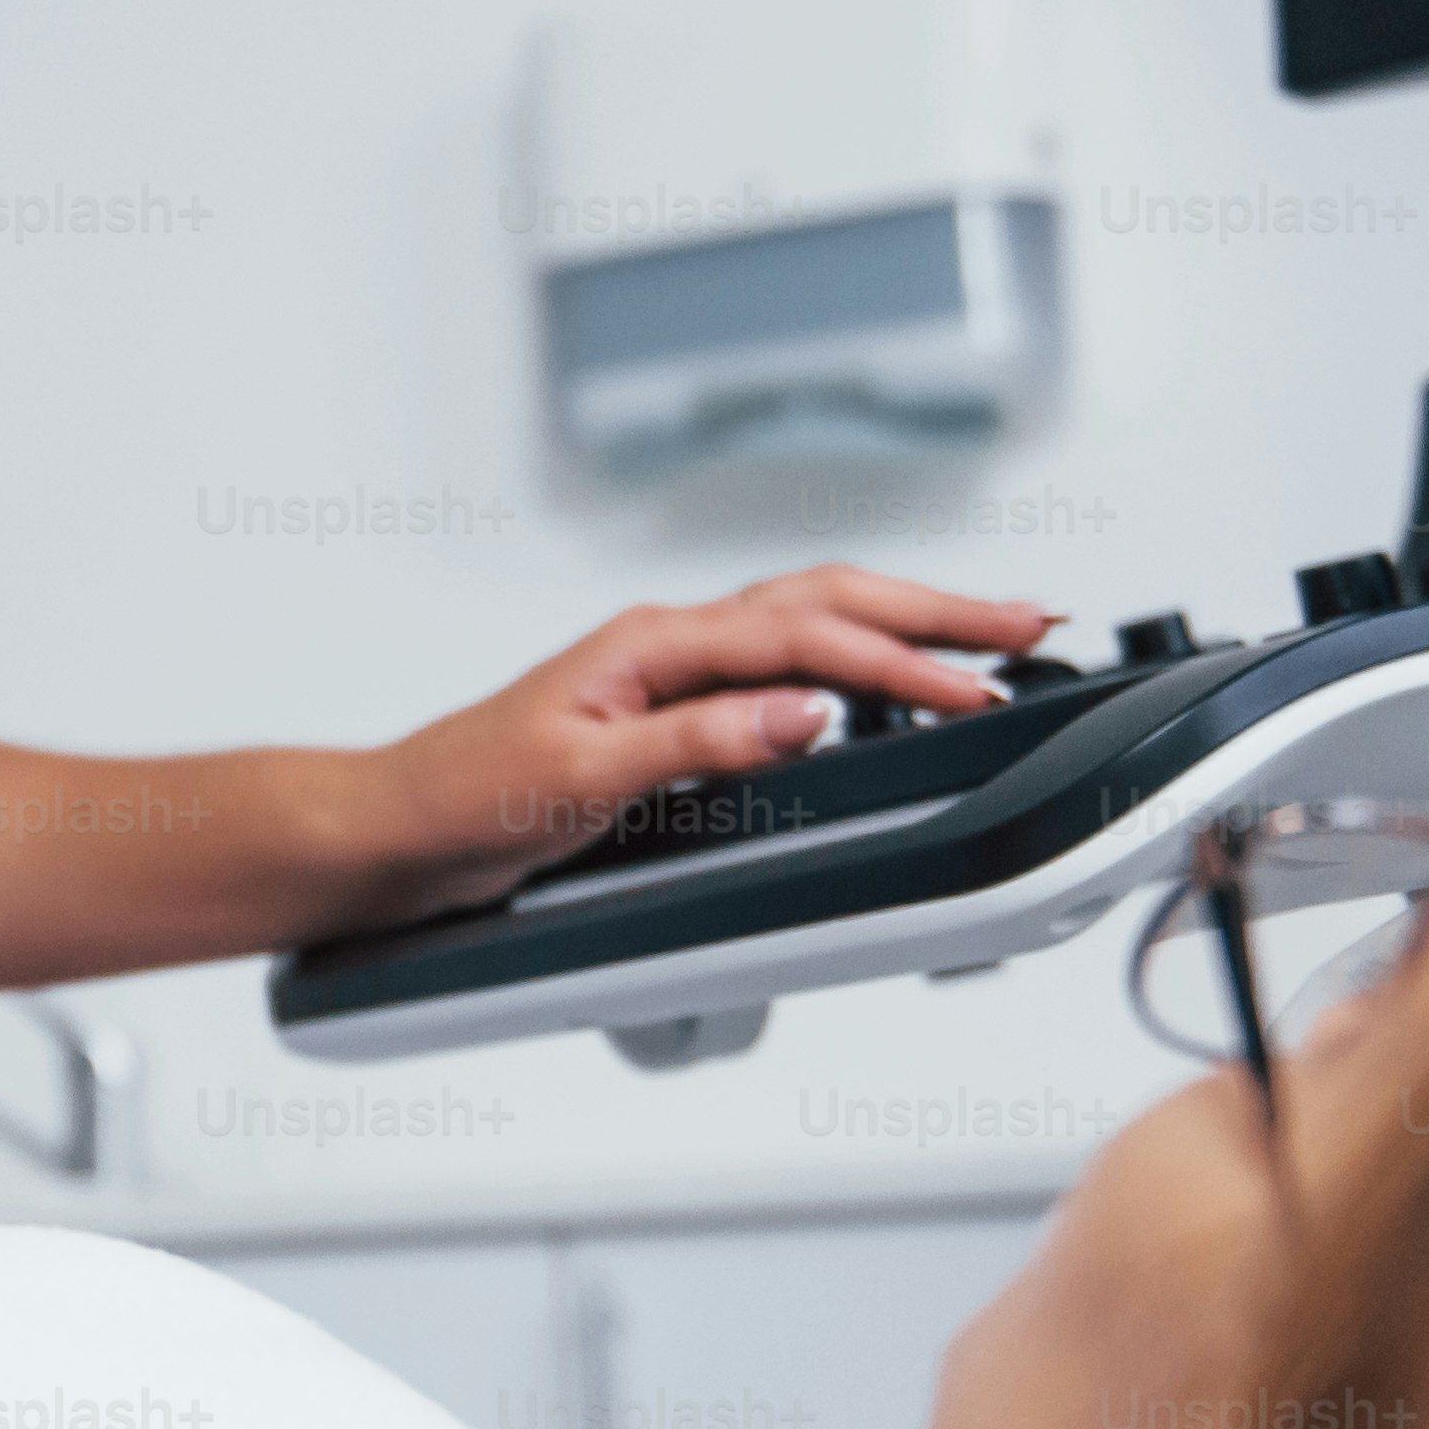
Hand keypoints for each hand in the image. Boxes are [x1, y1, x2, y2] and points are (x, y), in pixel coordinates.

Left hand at [335, 565, 1047, 923]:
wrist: (400, 825)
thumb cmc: (467, 796)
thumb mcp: (584, 776)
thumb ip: (698, 740)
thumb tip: (804, 710)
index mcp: (653, 644)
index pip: (805, 640)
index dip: (899, 665)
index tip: (975, 691)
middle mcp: (668, 643)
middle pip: (827, 602)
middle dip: (933, 611)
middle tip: (1028, 624)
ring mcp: (670, 671)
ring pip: (809, 622)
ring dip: (900, 623)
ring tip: (983, 634)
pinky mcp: (669, 710)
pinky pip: (781, 663)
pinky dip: (850, 660)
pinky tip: (879, 679)